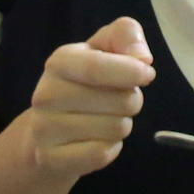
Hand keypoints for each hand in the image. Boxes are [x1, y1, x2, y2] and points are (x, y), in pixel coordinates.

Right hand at [17, 17, 152, 181]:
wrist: (47, 130)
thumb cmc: (85, 83)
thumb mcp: (103, 48)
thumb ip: (125, 35)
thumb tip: (142, 57)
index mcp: (59, 62)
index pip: (97, 67)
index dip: (131, 72)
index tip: (147, 73)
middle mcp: (46, 94)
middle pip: (121, 101)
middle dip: (132, 100)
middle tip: (118, 100)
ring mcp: (45, 129)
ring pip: (117, 129)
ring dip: (122, 124)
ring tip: (104, 119)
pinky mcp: (50, 158)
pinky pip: (103, 154)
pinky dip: (111, 148)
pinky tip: (96, 140)